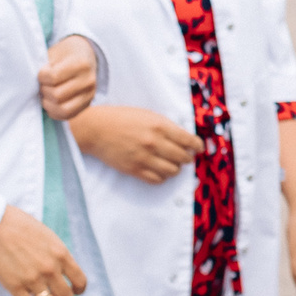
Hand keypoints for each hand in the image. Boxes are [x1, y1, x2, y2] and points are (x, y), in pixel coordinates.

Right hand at [0, 203, 86, 295]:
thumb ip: (58, 255)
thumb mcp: (49, 238)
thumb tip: (64, 270)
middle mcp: (50, 269)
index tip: (74, 292)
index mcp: (61, 255)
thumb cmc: (21, 227)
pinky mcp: (15, 287)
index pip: (80, 281)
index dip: (78, 290)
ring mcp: (33, 279)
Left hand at [38, 35, 96, 121]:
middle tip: (43, 83)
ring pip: (62, 109)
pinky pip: (66, 116)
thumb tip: (32, 83)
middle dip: (44, 90)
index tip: (42, 72)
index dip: (41, 76)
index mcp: (81, 64)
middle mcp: (88, 81)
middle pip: (57, 95)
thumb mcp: (55, 52)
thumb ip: (45, 67)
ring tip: (46, 93)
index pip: (53, 77)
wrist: (85, 55)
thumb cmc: (65, 54)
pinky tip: (50, 101)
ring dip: (48, 102)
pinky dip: (54, 111)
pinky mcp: (86, 105)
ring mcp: (89, 95)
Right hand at [69, 104, 201, 182]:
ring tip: (172, 164)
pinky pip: (157, 179)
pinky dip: (162, 177)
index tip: (198, 148)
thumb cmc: (123, 119)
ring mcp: (144, 158)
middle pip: (183, 158)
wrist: (97, 129)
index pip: (189, 141)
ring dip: (175, 168)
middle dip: (187, 158)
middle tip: (185, 157)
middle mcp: (154, 143)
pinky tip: (160, 171)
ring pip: (172, 171)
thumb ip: (167, 126)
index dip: (197, 146)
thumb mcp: (148, 115)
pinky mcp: (134, 169)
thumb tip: (185, 139)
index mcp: (160, 126)